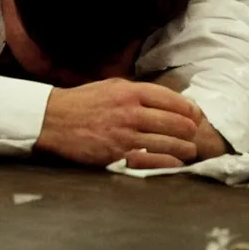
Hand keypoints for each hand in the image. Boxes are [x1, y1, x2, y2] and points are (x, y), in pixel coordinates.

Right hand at [35, 79, 201, 168]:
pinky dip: (167, 162)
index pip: (170, 99)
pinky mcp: (117, 155)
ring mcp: (125, 135)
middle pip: (173, 121)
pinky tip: (175, 163)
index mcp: (130, 92)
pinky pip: (151, 160)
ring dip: (183, 147)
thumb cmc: (82, 102)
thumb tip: (164, 98)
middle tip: (195, 134)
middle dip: (189, 129)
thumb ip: (136, 91)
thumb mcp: (110, 86)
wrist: (52, 120)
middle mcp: (131, 112)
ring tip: (190, 150)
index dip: (188, 108)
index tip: (195, 115)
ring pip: (166, 142)